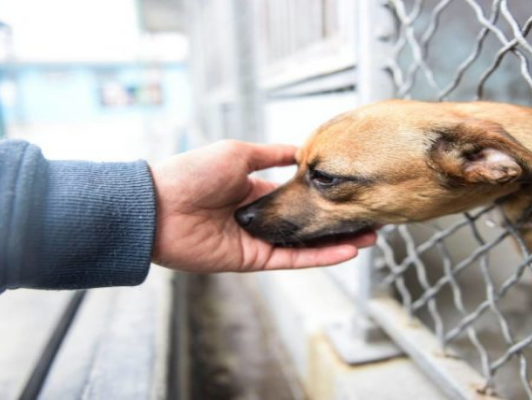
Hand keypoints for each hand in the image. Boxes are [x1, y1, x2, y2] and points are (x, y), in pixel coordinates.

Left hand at [150, 140, 376, 272]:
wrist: (159, 206)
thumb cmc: (192, 172)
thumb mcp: (237, 152)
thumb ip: (270, 155)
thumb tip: (299, 152)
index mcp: (254, 189)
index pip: (298, 194)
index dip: (324, 195)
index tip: (352, 191)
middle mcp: (260, 216)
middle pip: (307, 222)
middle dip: (338, 221)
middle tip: (372, 218)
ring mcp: (258, 240)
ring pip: (306, 243)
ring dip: (338, 241)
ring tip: (370, 236)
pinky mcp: (252, 260)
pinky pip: (292, 259)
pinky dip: (320, 256)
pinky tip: (347, 250)